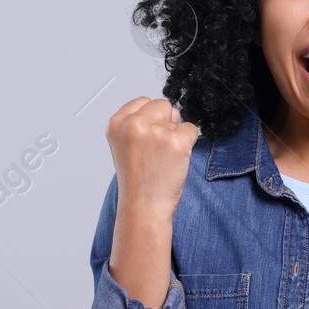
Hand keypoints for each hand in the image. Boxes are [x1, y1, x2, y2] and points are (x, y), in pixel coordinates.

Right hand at [107, 96, 199, 217]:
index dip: (150, 119)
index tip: (146, 142)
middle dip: (165, 123)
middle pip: (163, 105)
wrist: (144, 207)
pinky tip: (175, 160)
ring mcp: (155, 132)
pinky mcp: (176, 142)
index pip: (143, 101)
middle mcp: (134, 123)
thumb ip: (142, 123)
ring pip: (178, 120)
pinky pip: (191, 129)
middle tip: (157, 151)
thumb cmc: (137, 180)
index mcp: (117, 123)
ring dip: (175, 138)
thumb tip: (173, 111)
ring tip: (163, 160)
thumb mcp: (126, 145)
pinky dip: (189, 144)